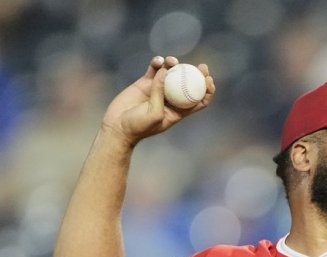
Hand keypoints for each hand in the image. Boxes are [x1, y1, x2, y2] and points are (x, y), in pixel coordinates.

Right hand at [100, 56, 215, 146]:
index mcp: (179, 111)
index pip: (199, 100)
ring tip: (172, 61)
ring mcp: (158, 89)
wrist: (117, 126)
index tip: (209, 80)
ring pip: (171, 73)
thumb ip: (160, 94)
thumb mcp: (154, 113)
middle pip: (188, 83)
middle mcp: (171, 99)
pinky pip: (154, 69)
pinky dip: (157, 63)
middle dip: (197, 73)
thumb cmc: (139, 126)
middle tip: (201, 66)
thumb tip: (165, 70)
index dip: (207, 89)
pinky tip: (158, 60)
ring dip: (174, 64)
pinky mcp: (145, 83)